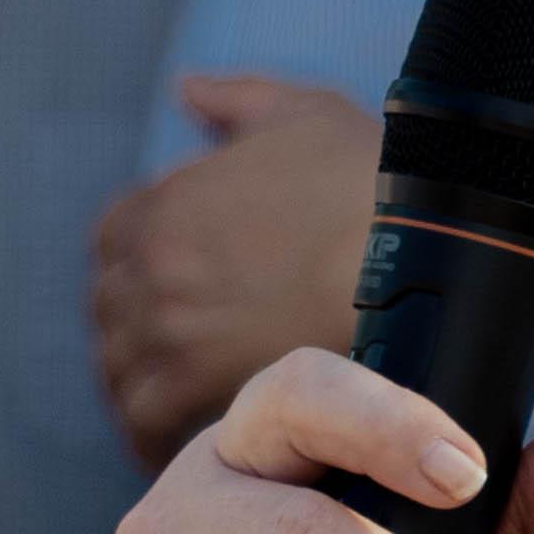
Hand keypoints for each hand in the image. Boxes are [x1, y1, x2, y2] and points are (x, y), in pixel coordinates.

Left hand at [91, 78, 384, 468]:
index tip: (170, 284)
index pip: (113, 238)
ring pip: (119, 369)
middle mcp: (152, 265)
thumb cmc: (372, 184)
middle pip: (109, 309)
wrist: (424, 259)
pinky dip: (153, 435)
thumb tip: (186, 90)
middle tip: (177, 351)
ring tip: (178, 405)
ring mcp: (168, 329)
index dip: (141, 261)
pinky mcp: (195, 387)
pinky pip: (145, 421)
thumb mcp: (302, 113)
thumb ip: (235, 100)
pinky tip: (184, 443)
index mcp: (167, 200)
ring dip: (141, 384)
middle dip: (136, 326)